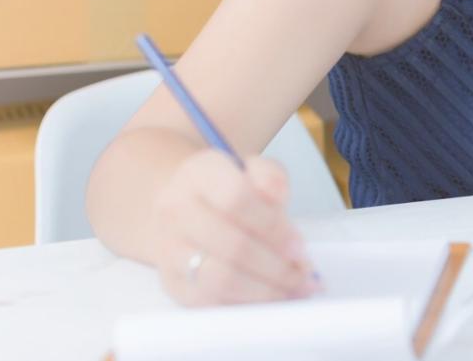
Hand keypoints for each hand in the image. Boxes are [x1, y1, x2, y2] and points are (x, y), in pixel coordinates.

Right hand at [152, 149, 318, 306]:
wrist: (183, 206)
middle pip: (231, 245)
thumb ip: (271, 178)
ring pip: (219, 279)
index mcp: (200, 174)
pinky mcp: (171, 281)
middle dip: (276, 266)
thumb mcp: (252, 169)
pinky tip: (269, 297)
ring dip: (264, 289)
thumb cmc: (227, 189)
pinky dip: (245, 303)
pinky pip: (209, 302)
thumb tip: (279, 198)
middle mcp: (176, 210)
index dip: (273, 226)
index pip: (236, 199)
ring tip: (293, 289)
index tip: (299, 245)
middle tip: (304, 273)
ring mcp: (168, 248)